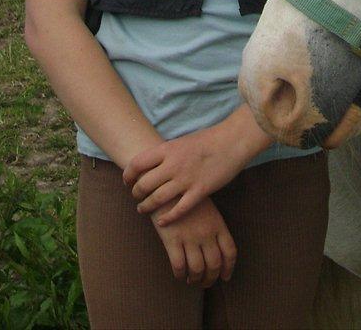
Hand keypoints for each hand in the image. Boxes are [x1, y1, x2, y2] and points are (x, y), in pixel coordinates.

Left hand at [123, 107, 272, 224]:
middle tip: (136, 197)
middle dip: (136, 194)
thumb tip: (151, 164)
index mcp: (168, 149)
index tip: (127, 182)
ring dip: (146, 207)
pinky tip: (162, 222)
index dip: (128, 175)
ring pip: (157, 199)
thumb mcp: (182, 141)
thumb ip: (167, 154)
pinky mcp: (199, 191)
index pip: (137, 164)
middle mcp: (173, 165)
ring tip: (143, 209)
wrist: (233, 140)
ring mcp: (186, 179)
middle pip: (144, 185)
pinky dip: (167, 218)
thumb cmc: (209, 139)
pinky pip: (178, 210)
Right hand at [152, 196, 235, 287]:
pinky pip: (179, 266)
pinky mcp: (172, 240)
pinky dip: (180, 275)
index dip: (228, 268)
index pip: (230, 251)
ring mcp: (190, 237)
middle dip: (210, 278)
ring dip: (195, 279)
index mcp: (218, 224)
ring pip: (197, 269)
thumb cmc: (187, 197)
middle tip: (205, 283)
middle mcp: (206, 233)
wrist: (167, 186)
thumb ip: (213, 227)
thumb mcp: (207, 208)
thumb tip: (215, 248)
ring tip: (191, 280)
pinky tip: (179, 275)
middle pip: (214, 264)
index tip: (225, 277)